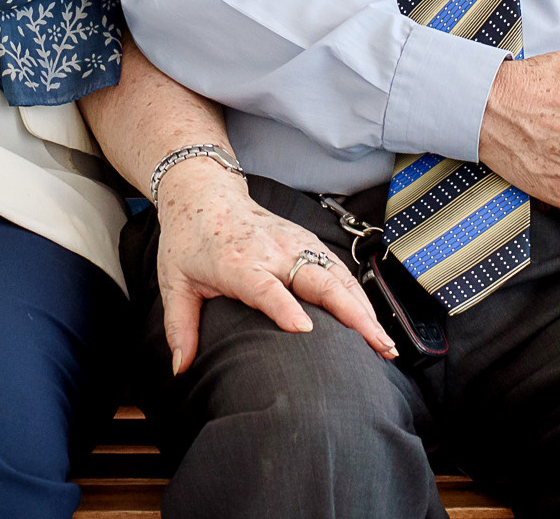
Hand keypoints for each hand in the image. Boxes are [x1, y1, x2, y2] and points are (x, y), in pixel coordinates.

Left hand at [152, 160, 395, 374]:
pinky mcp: (306, 241)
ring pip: (338, 276)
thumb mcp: (174, 280)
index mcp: (238, 262)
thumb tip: (181, 368)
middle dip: (351, 314)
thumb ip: (179, 326)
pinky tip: (373, 323)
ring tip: (385, 344)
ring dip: (364, 309)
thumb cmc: (189, 238)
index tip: (306, 331)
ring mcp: (294, 243)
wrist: (204, 191)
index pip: (266, 287)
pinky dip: (359, 296)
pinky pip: (339, 270)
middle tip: (376, 346)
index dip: (285, 308)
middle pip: (318, 280)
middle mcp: (272, 251)